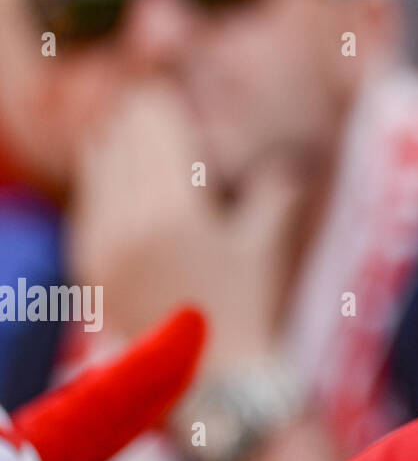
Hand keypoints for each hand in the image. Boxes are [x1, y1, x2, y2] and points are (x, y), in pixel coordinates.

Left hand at [67, 82, 303, 370]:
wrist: (214, 378)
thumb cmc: (250, 307)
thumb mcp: (267, 242)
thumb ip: (275, 188)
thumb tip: (289, 152)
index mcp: (174, 214)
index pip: (157, 134)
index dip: (164, 101)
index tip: (173, 82)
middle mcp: (127, 227)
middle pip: (122, 143)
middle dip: (139, 115)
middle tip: (156, 93)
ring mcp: (102, 249)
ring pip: (97, 169)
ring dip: (116, 141)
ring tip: (136, 122)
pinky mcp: (90, 267)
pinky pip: (85, 203)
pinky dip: (99, 176)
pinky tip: (113, 165)